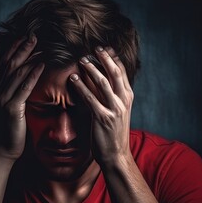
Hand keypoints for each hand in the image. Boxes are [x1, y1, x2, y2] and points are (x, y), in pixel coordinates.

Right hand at [0, 35, 43, 159]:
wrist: (2, 150)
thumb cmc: (10, 130)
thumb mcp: (11, 108)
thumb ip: (16, 94)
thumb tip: (28, 82)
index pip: (5, 63)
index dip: (14, 49)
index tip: (25, 37)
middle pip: (10, 64)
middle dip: (22, 48)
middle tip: (34, 35)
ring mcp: (3, 99)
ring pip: (16, 72)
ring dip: (29, 57)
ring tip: (40, 46)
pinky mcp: (12, 109)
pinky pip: (23, 88)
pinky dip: (32, 75)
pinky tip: (41, 66)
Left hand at [69, 46, 133, 164]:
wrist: (117, 154)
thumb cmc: (114, 132)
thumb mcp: (119, 111)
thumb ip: (113, 95)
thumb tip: (102, 80)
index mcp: (128, 97)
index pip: (122, 72)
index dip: (113, 58)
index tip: (105, 47)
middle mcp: (123, 101)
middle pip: (114, 73)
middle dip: (104, 58)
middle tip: (94, 48)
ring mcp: (114, 109)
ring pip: (103, 82)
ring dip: (92, 69)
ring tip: (82, 60)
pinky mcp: (103, 118)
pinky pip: (90, 98)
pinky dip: (81, 86)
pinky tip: (73, 79)